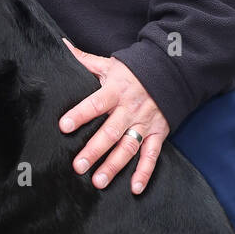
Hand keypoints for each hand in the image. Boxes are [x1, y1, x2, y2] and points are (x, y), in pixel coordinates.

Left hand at [59, 39, 169, 195]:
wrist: (172, 71)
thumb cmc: (135, 70)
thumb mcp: (110, 64)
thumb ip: (85, 60)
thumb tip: (62, 46)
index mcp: (115, 91)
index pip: (95, 103)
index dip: (80, 114)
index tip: (64, 126)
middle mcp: (130, 109)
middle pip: (110, 132)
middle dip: (94, 150)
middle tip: (78, 166)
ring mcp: (145, 123)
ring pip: (128, 147)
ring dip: (114, 165)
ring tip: (99, 181)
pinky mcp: (158, 133)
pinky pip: (152, 155)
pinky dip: (145, 172)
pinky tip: (134, 187)